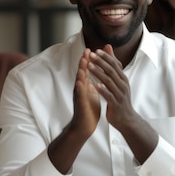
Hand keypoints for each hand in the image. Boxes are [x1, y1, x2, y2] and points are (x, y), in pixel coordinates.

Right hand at [48, 49, 100, 173]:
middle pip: (81, 73)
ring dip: (80, 72)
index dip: (88, 60)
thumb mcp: (92, 92)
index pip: (86, 70)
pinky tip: (81, 82)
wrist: (85, 126)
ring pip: (79, 82)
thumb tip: (94, 72)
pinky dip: (80, 88)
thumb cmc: (88, 109)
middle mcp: (80, 89)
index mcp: (85, 86)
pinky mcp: (80, 105)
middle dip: (84, 62)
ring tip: (83, 62)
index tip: (92, 49)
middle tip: (87, 50)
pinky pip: (80, 96)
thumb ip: (92, 82)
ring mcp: (79, 97)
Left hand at [87, 45, 135, 129]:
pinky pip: (109, 95)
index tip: (96, 50)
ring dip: (99, 73)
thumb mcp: (119, 81)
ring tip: (89, 67)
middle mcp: (123, 85)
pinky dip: (103, 90)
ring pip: (109, 81)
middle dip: (100, 62)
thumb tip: (108, 47)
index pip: (115, 64)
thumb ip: (113, 64)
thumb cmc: (120, 98)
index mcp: (123, 78)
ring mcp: (120, 94)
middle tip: (90, 55)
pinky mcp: (116, 104)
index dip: (105, 57)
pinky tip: (96, 85)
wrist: (127, 119)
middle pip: (111, 70)